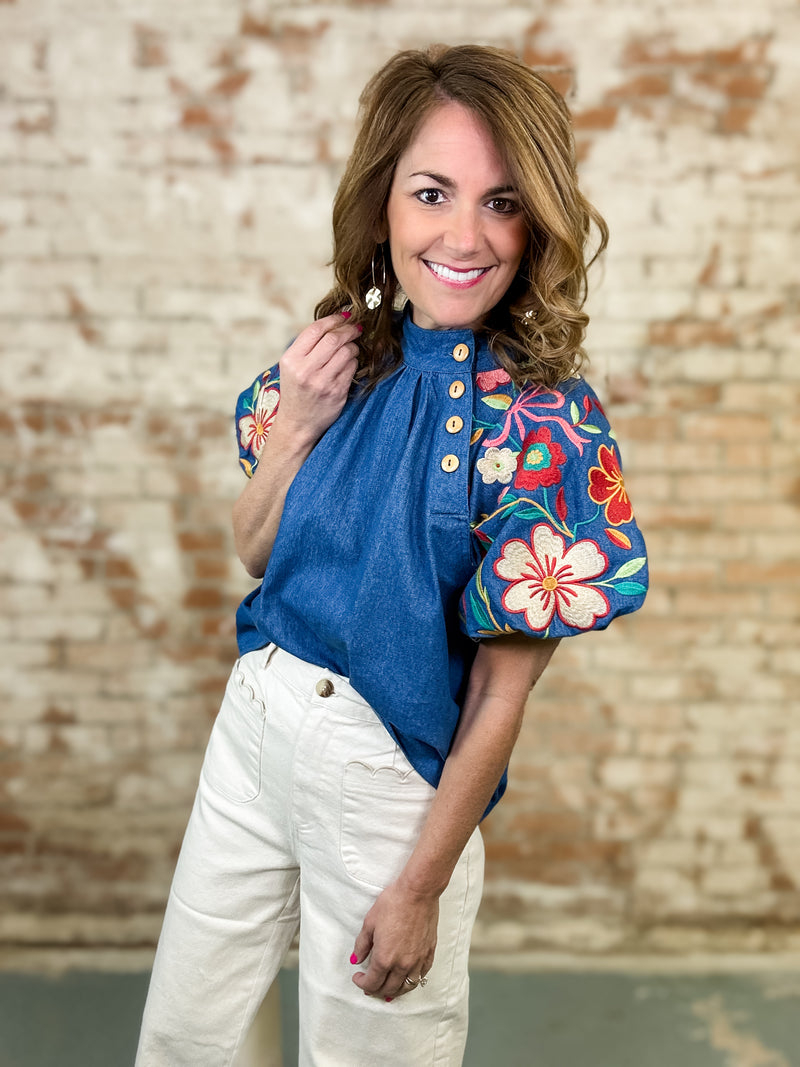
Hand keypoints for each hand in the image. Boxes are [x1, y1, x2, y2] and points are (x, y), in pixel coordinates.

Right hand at [275, 312, 360, 446]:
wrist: (297, 423)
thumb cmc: (296, 391)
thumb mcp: (291, 367)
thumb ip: (307, 346)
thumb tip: (334, 322)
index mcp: (291, 360)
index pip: (315, 330)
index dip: (333, 319)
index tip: (344, 316)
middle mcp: (305, 370)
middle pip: (333, 339)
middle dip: (348, 330)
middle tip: (355, 328)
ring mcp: (322, 382)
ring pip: (346, 352)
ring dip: (353, 346)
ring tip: (352, 347)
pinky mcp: (337, 392)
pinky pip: (352, 368)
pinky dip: (353, 362)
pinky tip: (349, 364)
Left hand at [350, 881, 438, 1001]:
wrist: (418, 892)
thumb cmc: (393, 903)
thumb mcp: (370, 922)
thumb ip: (362, 945)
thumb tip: (356, 959)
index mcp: (384, 958)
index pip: (372, 982)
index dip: (362, 983)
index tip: (358, 978)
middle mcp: (402, 964)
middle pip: (389, 989)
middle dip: (377, 990)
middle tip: (371, 985)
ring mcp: (418, 960)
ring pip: (407, 987)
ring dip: (395, 991)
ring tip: (388, 988)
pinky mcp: (429, 953)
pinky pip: (421, 976)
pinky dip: (412, 981)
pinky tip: (408, 978)